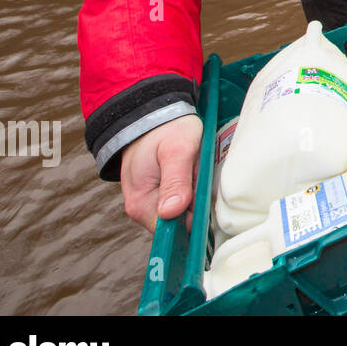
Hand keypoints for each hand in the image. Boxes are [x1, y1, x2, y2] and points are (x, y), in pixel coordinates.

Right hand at [119, 114, 203, 233]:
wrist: (155, 114)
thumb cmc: (165, 130)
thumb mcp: (174, 151)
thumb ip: (174, 182)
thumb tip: (171, 213)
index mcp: (140, 204)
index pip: (172, 231)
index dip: (193, 219)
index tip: (206, 200)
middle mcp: (143, 209)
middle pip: (181, 222)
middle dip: (197, 204)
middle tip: (200, 175)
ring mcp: (153, 201)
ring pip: (185, 211)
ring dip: (197, 195)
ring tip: (197, 169)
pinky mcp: (162, 193)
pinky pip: (184, 200)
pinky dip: (195, 189)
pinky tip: (196, 172)